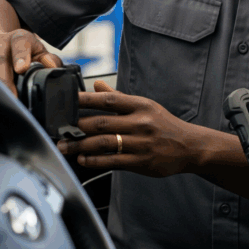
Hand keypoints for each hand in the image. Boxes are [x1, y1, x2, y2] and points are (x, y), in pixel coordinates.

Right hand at [0, 29, 62, 95]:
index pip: (20, 43)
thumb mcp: (40, 53)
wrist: (4, 44)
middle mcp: (0, 41)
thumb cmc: (27, 52)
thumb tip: (53, 67)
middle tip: (11, 95)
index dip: (20, 55)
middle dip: (5, 78)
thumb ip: (50, 60)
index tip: (22, 69)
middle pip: (0, 59)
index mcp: (20, 37)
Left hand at [57, 80, 202, 176]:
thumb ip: (119, 98)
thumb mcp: (146, 106)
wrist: (190, 146)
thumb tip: (97, 86)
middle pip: (102, 123)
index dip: (85, 99)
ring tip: (65, 146)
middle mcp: (140, 123)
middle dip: (76, 126)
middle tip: (57, 128)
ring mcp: (141, 143)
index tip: (66, 99)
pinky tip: (83, 159)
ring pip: (104, 143)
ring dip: (80, 145)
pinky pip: (113, 161)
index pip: (109, 100)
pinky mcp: (141, 161)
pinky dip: (95, 160)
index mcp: (140, 105)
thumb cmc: (165, 125)